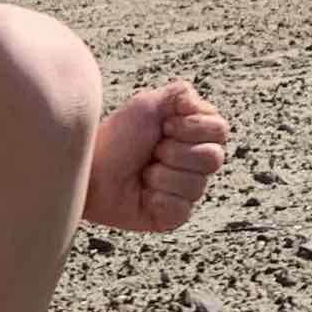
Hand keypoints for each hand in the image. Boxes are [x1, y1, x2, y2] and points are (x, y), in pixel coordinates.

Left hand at [85, 76, 229, 234]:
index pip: (220, 130)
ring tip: (142, 174)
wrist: (91, 169)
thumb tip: (198, 106)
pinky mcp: (174, 215)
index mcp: (196, 135)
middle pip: (213, 159)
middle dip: (175, 152)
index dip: (192, 128)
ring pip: (196, 185)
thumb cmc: (117, 137)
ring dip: (161, 175)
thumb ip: (181, 96)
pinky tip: (143, 195)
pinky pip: (181, 208)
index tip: (164, 127)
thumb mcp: (148, 105)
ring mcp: (187, 191)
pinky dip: (158, 199)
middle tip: (151, 152)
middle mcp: (196, 163)